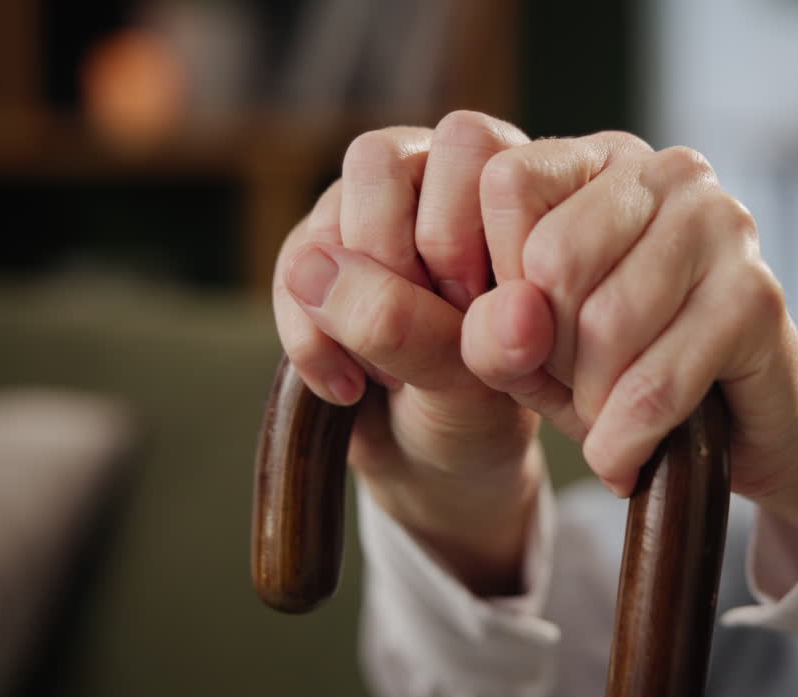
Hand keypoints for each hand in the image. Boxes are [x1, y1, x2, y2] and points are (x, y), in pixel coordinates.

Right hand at [274, 112, 541, 593]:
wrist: (442, 452)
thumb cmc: (487, 403)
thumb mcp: (477, 378)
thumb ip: (424, 327)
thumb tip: (317, 271)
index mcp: (507, 178)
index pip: (463, 143)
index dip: (458, 236)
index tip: (482, 318)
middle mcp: (435, 173)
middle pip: (379, 162)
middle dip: (396, 263)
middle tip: (435, 341)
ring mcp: (368, 209)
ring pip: (328, 209)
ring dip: (352, 298)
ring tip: (395, 371)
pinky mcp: (316, 251)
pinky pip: (290, 269)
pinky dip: (313, 341)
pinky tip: (350, 388)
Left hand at [461, 132, 797, 540]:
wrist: (740, 432)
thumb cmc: (619, 374)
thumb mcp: (528, 353)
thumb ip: (490, 333)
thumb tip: (513, 320)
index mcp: (601, 162)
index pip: (507, 182)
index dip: (490, 275)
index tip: (513, 334)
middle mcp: (667, 173)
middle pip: (553, 258)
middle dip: (547, 349)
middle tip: (573, 384)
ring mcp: (723, 224)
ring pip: (606, 324)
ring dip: (590, 403)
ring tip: (604, 418)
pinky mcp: (758, 295)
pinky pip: (655, 383)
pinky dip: (625, 439)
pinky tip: (624, 457)